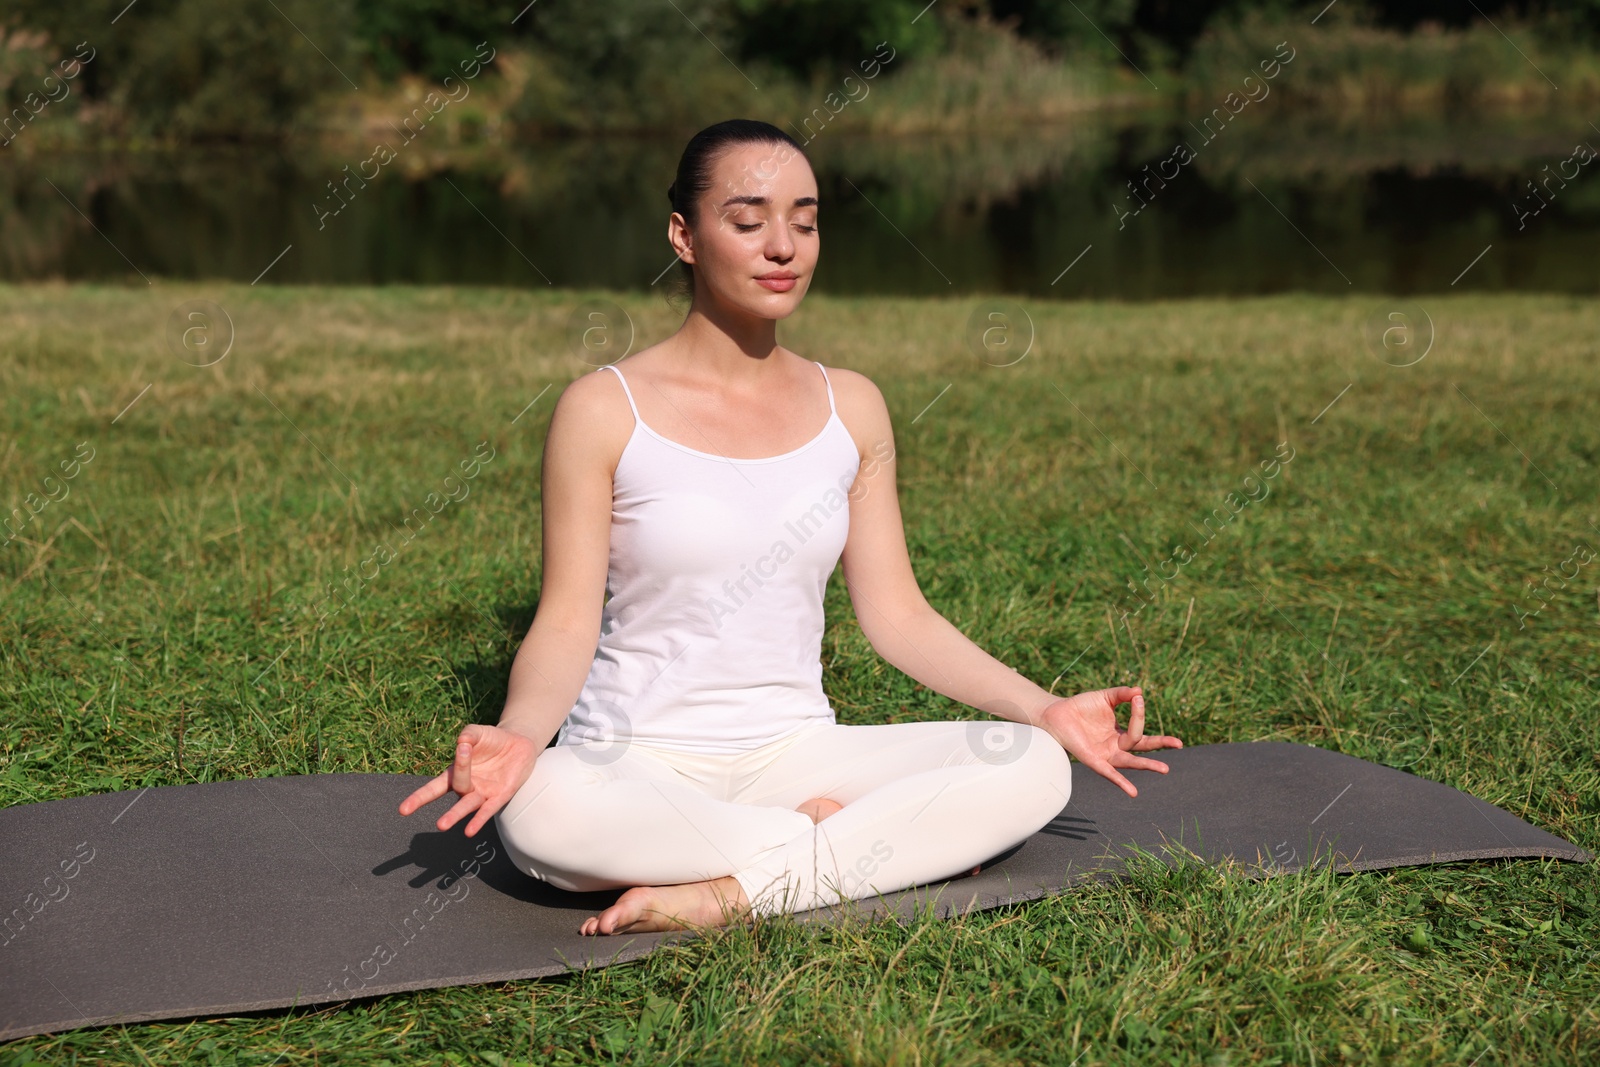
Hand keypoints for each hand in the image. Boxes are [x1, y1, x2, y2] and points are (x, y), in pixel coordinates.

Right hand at [398, 723, 538, 836]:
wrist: (519, 743)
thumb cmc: (493, 740)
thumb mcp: (478, 733)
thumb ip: (468, 735)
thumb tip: (462, 741)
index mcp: (457, 772)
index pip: (434, 786)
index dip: (418, 797)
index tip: (403, 809)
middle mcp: (467, 786)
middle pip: (446, 792)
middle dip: (425, 801)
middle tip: (407, 809)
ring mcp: (482, 793)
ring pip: (466, 804)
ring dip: (454, 815)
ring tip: (441, 824)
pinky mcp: (500, 796)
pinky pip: (488, 810)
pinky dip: (479, 820)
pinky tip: (469, 831)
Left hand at [1038, 686, 1181, 797]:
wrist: (1057, 713)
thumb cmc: (1081, 706)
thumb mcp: (1106, 697)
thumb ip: (1122, 694)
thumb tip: (1139, 691)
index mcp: (1120, 733)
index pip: (1138, 727)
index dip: (1139, 713)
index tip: (1138, 698)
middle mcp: (1115, 746)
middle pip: (1141, 747)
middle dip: (1160, 745)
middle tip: (1179, 743)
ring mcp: (1105, 755)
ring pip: (1130, 762)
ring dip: (1146, 765)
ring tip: (1165, 768)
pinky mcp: (1093, 760)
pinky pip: (1108, 773)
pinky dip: (1119, 781)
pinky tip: (1132, 791)